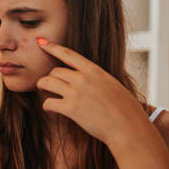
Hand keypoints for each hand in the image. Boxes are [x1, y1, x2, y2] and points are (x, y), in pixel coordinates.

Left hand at [35, 38, 150, 147]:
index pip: (67, 54)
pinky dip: (46, 105)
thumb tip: (89, 78)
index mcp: (94, 70)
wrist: (128, 126)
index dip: (52, 47)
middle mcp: (83, 78)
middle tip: (48, 83)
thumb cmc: (124, 108)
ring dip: (42, 86)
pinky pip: (49, 102)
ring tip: (42, 89)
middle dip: (50, 77)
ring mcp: (76, 93)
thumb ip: (97, 78)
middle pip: (55, 71)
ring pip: (47, 82)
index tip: (40, 42)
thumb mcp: (112, 84)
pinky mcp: (71, 109)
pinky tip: (49, 108)